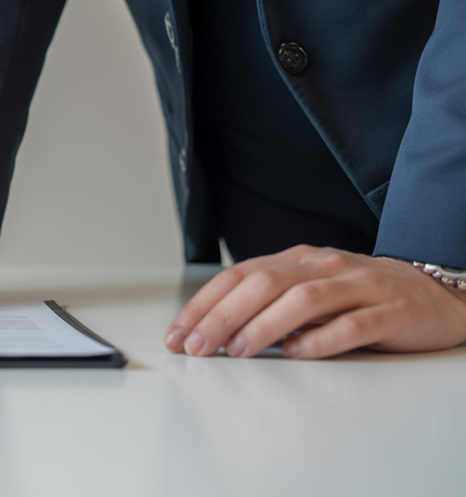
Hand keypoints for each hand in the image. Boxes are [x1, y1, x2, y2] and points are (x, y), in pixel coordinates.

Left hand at [164, 246, 465, 358]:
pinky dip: (319, 340)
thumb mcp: (310, 293)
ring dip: (262, 325)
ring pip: (302, 299)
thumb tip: (215, 332)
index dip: (203, 304)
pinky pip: (351, 324)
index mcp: (298, 260)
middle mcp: (324, 265)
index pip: (238, 275)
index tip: (176, 334)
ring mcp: (359, 285)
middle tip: (196, 347)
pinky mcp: (391, 311)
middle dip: (221, 316)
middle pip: (262, 284)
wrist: (438, 295)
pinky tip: (296, 354)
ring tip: (236, 350)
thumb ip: (269, 305)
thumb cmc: (363, 298)